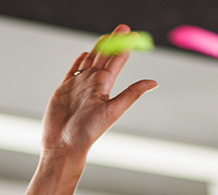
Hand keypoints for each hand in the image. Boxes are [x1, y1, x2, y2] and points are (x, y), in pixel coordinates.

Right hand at [40, 25, 157, 158]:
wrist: (63, 144)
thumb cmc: (87, 132)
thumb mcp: (113, 111)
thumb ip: (131, 94)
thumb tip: (154, 83)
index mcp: (104, 87)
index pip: (116, 61)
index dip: (125, 47)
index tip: (133, 35)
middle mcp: (92, 84)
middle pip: (104, 57)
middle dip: (113, 42)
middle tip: (123, 28)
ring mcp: (78, 86)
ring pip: (89, 61)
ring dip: (98, 49)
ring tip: (106, 38)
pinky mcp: (64, 89)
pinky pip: (73, 71)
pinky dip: (79, 61)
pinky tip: (84, 55)